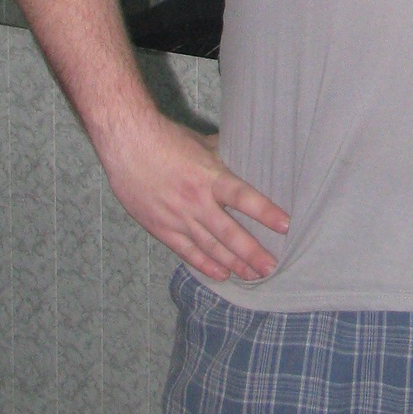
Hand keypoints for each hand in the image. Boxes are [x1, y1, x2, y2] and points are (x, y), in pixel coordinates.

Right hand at [102, 118, 288, 284]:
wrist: (127, 144)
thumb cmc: (165, 138)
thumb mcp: (200, 143)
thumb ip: (222, 155)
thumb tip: (243, 155)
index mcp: (209, 176)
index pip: (244, 198)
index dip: (265, 212)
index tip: (285, 225)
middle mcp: (196, 201)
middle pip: (229, 233)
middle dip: (252, 252)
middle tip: (271, 267)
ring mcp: (178, 217)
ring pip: (210, 247)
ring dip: (233, 263)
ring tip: (253, 275)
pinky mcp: (161, 228)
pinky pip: (186, 252)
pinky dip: (204, 264)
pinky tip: (221, 274)